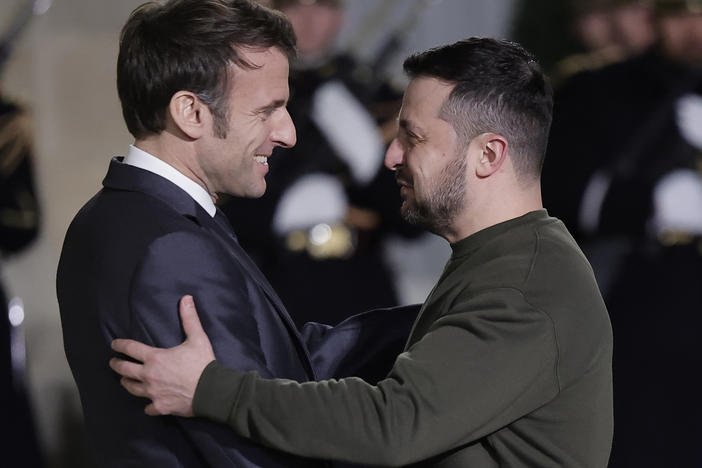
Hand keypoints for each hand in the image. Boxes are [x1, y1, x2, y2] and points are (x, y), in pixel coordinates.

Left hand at [109, 295, 214, 416]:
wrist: (212, 391)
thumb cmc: (203, 364)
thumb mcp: (197, 338)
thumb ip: (189, 318)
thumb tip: (186, 298)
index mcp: (155, 358)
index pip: (131, 349)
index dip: (120, 345)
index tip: (114, 344)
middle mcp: (149, 376)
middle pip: (125, 370)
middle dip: (117, 365)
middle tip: (113, 362)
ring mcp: (153, 393)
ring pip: (132, 389)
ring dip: (127, 383)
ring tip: (125, 381)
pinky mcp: (160, 406)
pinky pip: (148, 407)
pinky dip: (147, 405)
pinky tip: (148, 404)